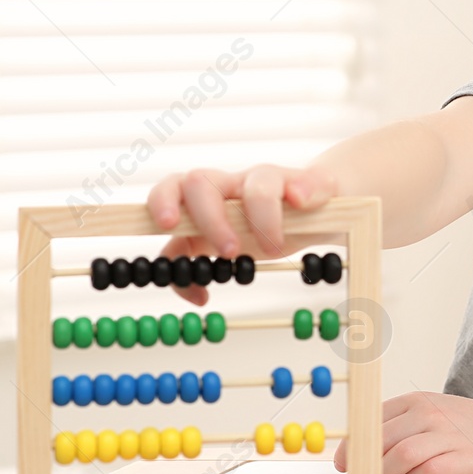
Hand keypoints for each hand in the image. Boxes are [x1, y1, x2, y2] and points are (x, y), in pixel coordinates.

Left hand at [145, 165, 335, 305]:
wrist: (310, 208)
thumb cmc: (260, 228)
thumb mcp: (222, 247)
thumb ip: (194, 261)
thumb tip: (194, 292)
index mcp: (205, 201)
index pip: (172, 188)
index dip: (162, 201)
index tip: (166, 225)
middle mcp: (231, 186)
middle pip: (203, 182)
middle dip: (211, 220)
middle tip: (229, 251)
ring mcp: (266, 181)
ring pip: (258, 183)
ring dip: (262, 218)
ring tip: (273, 248)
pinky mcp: (302, 183)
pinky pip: (303, 181)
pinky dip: (300, 193)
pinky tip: (300, 204)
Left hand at [333, 391, 472, 473]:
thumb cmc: (469, 425)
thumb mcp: (433, 410)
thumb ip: (401, 424)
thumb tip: (361, 448)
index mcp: (418, 400)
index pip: (373, 418)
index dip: (353, 442)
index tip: (341, 460)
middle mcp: (429, 414)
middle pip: (380, 438)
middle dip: (361, 461)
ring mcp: (444, 437)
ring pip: (398, 456)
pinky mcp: (458, 462)